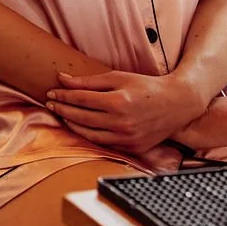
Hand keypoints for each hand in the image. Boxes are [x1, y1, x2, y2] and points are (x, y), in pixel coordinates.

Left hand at [46, 69, 203, 155]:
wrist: (176, 104)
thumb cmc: (146, 86)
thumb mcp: (119, 77)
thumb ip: (89, 81)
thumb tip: (62, 79)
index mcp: (118, 101)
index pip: (81, 99)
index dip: (63, 96)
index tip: (51, 92)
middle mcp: (121, 122)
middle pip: (81, 118)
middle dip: (62, 110)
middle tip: (50, 103)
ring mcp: (126, 138)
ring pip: (88, 135)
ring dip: (71, 125)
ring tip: (61, 115)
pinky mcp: (132, 148)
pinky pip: (103, 144)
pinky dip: (88, 136)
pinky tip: (80, 128)